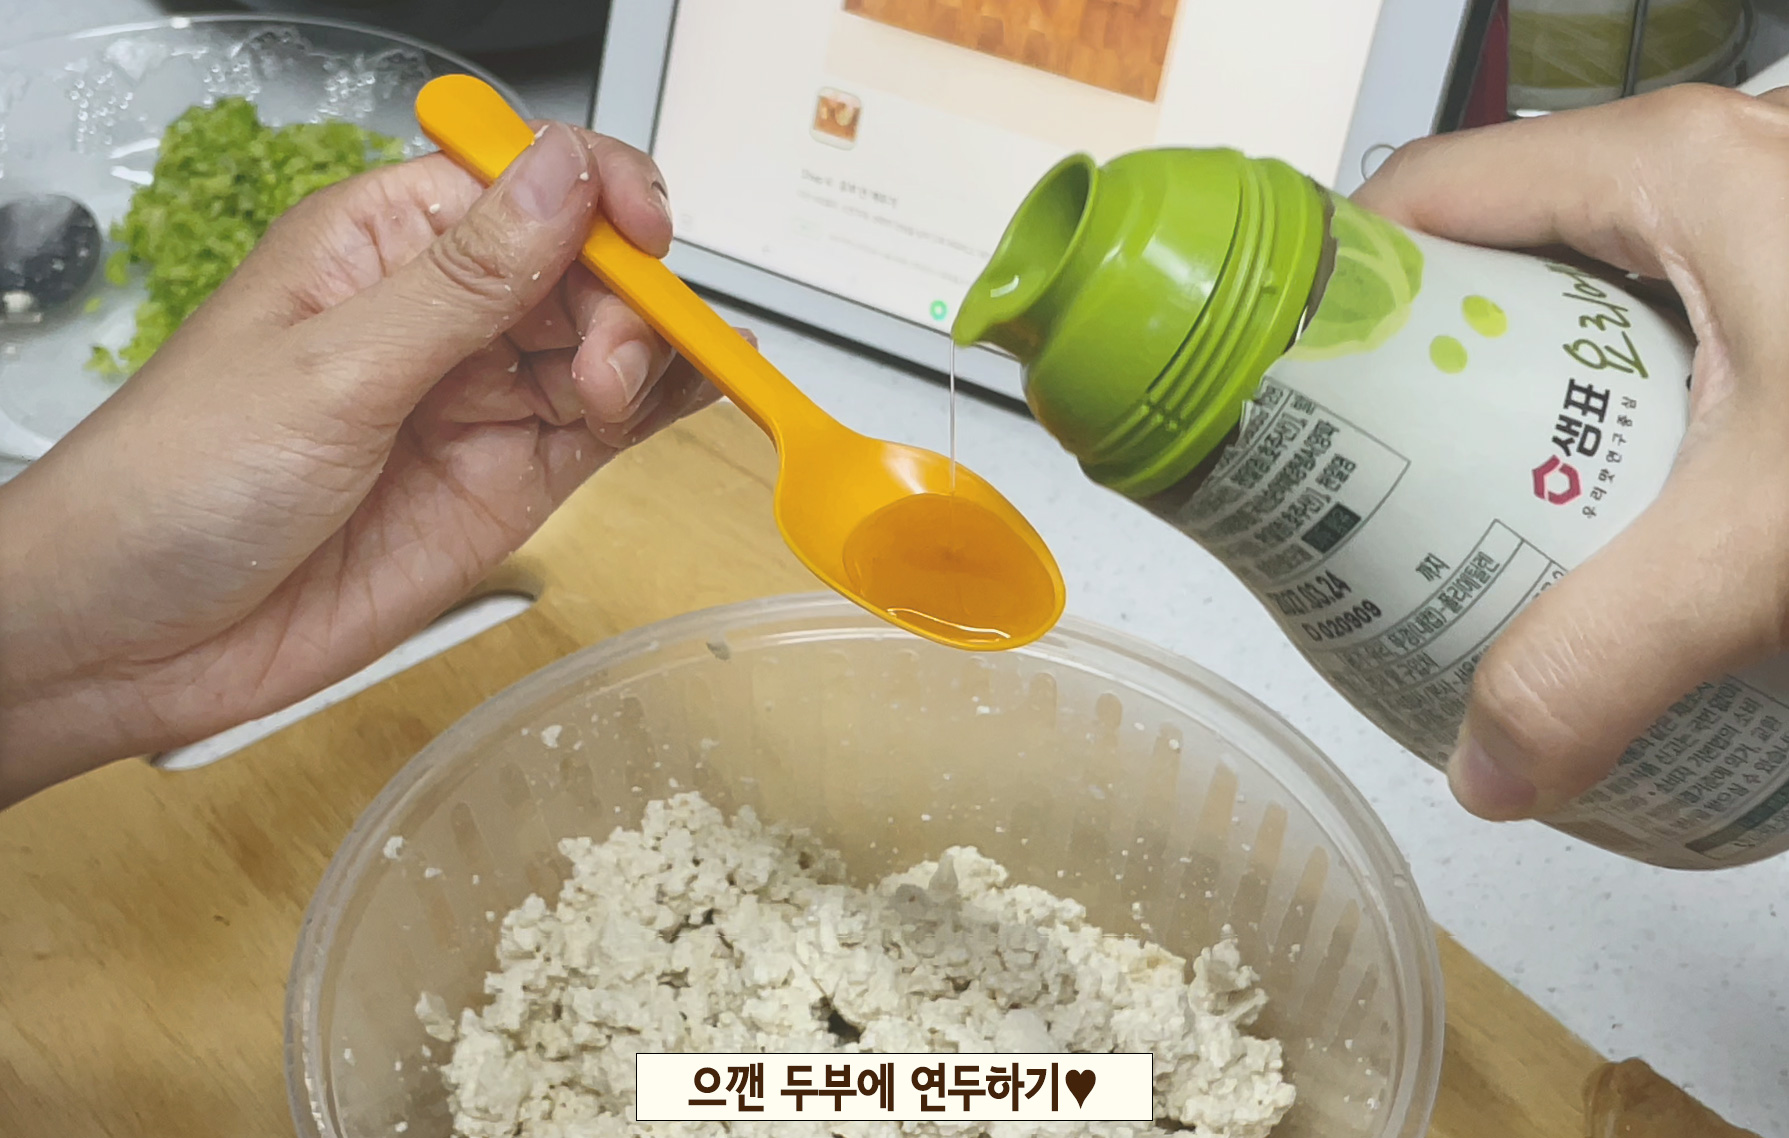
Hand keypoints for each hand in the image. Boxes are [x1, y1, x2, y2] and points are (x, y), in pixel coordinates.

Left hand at [0, 122, 723, 804]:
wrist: (139, 639)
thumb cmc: (179, 482)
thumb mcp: (330, 366)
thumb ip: (466, 280)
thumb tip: (563, 175)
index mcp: (383, 243)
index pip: (525, 179)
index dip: (598, 192)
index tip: (641, 234)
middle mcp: (443, 313)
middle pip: (587, 264)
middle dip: (622, 299)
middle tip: (602, 366)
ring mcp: (481, 397)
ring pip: (609, 342)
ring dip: (644, 356)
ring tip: (613, 396)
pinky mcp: (508, 480)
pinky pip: (606, 426)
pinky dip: (659, 406)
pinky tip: (696, 391)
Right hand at [1354, 84, 1788, 820]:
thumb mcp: (1770, 553)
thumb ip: (1606, 663)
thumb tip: (1487, 769)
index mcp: (1662, 176)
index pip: (1417, 195)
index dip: (1326, 289)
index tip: (1281, 399)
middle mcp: (1702, 179)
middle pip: (1481, 257)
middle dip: (1408, 375)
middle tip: (1366, 497)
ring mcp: (1754, 234)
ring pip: (1566, 305)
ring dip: (1504, 408)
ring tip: (1467, 525)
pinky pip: (1646, 341)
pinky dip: (1598, 422)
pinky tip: (1609, 521)